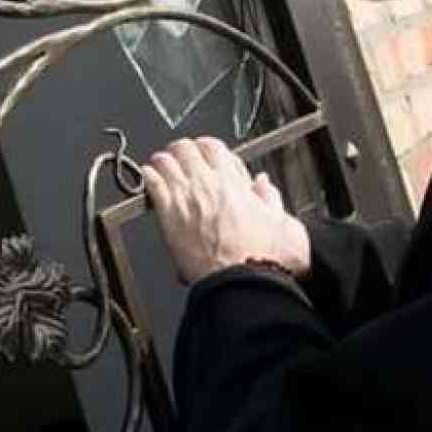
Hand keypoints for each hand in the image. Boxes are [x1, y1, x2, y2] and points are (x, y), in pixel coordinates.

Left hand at [141, 137, 310, 284]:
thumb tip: (263, 184)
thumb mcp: (283, 223)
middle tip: (182, 159)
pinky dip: (148, 177)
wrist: (244, 284)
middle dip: (182, 151)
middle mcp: (207, 184)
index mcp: (233, 182)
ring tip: (163, 166)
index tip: (208, 158)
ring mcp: (185, 198)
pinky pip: (151, 184)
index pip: (213, 147)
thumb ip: (271, 198)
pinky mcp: (168, 218)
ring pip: (165, 161)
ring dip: (163, 162)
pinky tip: (148, 179)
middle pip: (185, 148)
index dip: (208, 149)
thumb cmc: (266, 259)